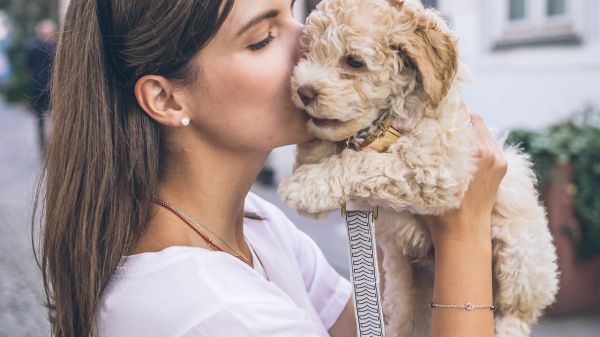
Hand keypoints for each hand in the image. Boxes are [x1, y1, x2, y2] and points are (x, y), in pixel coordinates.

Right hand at [419, 102, 507, 244]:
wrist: (465, 236)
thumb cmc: (440, 213)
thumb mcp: (424, 180)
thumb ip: (416, 156)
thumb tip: (391, 138)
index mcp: (472, 152)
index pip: (461, 114)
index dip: (447, 106)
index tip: (433, 101)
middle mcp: (488, 152)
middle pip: (473, 118)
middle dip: (456, 114)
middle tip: (437, 113)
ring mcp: (498, 159)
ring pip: (481, 128)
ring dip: (466, 126)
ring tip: (447, 129)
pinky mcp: (502, 166)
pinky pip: (488, 142)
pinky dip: (475, 138)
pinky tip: (460, 145)